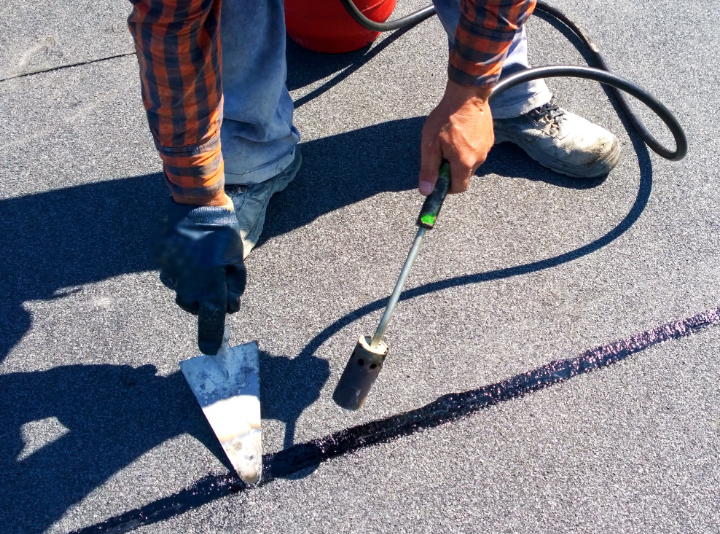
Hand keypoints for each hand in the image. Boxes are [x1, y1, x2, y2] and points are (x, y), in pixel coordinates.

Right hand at [152, 194, 245, 354]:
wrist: (195, 202)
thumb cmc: (222, 231)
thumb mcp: (236, 259)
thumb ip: (233, 285)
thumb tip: (230, 305)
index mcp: (210, 283)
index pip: (211, 317)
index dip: (211, 336)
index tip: (211, 352)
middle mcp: (187, 283)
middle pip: (195, 304)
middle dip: (206, 298)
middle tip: (219, 277)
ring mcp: (170, 271)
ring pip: (182, 289)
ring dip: (193, 282)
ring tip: (204, 258)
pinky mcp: (160, 260)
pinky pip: (172, 273)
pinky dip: (182, 268)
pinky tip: (190, 251)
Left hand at [419, 80, 493, 194]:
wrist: (467, 94)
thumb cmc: (446, 118)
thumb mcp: (430, 145)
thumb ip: (429, 169)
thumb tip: (426, 191)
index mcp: (464, 163)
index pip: (459, 188)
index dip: (447, 187)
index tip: (438, 177)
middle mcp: (479, 159)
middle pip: (464, 175)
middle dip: (451, 169)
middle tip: (440, 152)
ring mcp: (486, 149)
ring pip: (470, 163)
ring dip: (459, 158)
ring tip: (450, 140)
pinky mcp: (489, 139)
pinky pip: (476, 151)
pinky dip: (467, 148)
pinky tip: (460, 133)